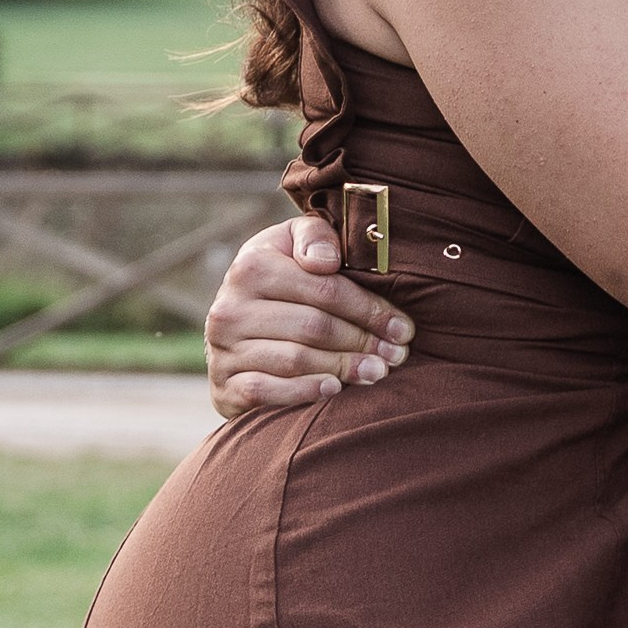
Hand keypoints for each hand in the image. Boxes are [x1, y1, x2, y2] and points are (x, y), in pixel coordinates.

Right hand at [204, 217, 413, 419]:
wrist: (233, 326)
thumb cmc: (279, 279)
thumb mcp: (291, 244)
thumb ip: (314, 236)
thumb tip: (326, 261)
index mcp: (251, 265)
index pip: (324, 289)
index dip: (369, 309)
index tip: (402, 327)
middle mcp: (231, 306)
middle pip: (314, 327)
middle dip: (363, 341)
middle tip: (397, 355)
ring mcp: (224, 349)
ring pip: (296, 360)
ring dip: (343, 368)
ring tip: (377, 372)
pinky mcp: (224, 384)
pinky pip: (268, 392)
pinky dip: (305, 392)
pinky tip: (334, 389)